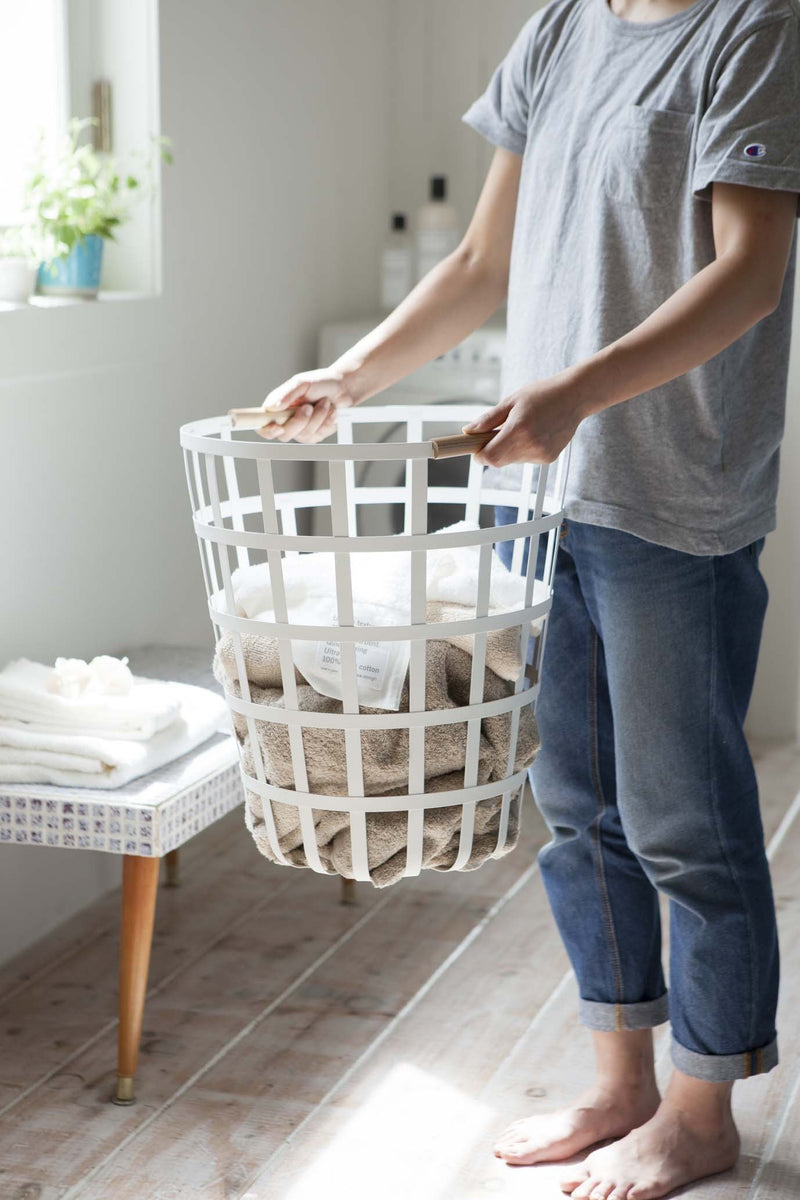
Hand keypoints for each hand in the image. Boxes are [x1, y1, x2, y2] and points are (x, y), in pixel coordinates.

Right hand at [256, 366, 359, 443]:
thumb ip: (286, 394)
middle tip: (309, 407)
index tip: (278, 427)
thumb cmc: (321, 382)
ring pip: (304, 435)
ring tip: (324, 403)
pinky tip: (330, 412)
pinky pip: (318, 436)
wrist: (344, 387)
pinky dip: (326, 422)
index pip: (263, 425)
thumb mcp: (301, 383)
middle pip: (285, 434)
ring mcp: (301, 429)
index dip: (267, 430)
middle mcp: (286, 420)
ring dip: (318, 418)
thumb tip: (271, 407)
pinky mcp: (314, 434)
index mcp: (277, 407)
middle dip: (300, 421)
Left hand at [464, 369, 592, 466]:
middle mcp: (531, 445)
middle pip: (499, 461)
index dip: (480, 455)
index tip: (477, 447)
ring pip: (512, 460)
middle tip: (498, 432)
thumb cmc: (543, 394)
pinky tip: (535, 433)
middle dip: (493, 450)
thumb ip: (488, 419)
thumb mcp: (511, 401)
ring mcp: (541, 454)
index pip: (490, 457)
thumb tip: (469, 431)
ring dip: (509, 449)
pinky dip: (524, 450)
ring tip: (523, 427)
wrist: (575, 396)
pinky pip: (526, 459)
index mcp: (518, 429)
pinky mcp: (549, 458)